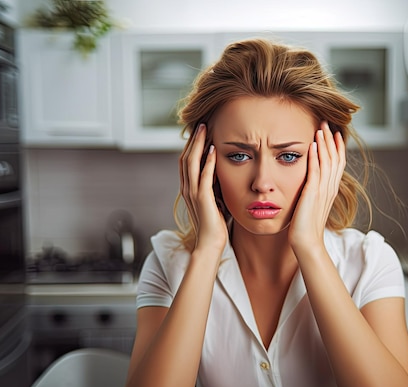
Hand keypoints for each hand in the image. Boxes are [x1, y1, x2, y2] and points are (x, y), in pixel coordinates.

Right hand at [179, 124, 228, 251]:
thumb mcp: (214, 200)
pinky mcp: (202, 199)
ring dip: (198, 144)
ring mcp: (192, 193)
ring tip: (204, 128)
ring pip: (191, 162)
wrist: (210, 244)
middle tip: (200, 122)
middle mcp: (187, 188)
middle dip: (193, 139)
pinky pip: (203, 176)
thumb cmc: (215, 225)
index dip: (192, 145)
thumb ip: (214, 186)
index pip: (187, 161)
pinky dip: (207, 161)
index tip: (201, 130)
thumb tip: (221, 173)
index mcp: (189, 188)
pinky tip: (213, 149)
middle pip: (186, 157)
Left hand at [288, 121, 345, 251]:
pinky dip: (315, 157)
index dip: (337, 146)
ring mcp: (322, 191)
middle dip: (331, 139)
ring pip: (327, 161)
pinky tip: (313, 145)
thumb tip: (311, 181)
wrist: (307, 242)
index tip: (334, 132)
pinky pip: (315, 172)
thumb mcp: (312, 203)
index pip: (338, 163)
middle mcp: (330, 188)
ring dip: (324, 143)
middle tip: (327, 122)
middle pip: (335, 158)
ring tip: (321, 127)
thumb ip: (314, 190)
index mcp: (331, 189)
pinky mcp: (312, 194)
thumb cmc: (306, 226)